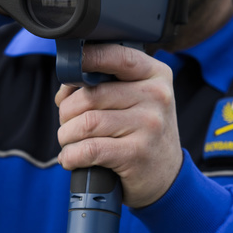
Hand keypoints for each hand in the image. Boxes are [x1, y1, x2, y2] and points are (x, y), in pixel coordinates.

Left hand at [54, 44, 181, 208]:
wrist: (166, 176)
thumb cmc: (142, 132)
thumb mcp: (136, 100)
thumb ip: (106, 84)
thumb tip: (67, 85)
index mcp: (155, 75)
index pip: (118, 57)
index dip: (88, 58)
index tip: (68, 70)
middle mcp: (156, 96)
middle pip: (91, 95)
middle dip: (66, 112)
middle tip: (66, 123)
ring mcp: (149, 125)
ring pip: (86, 123)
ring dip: (66, 135)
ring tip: (69, 142)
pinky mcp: (137, 154)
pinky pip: (89, 149)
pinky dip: (71, 155)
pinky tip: (71, 158)